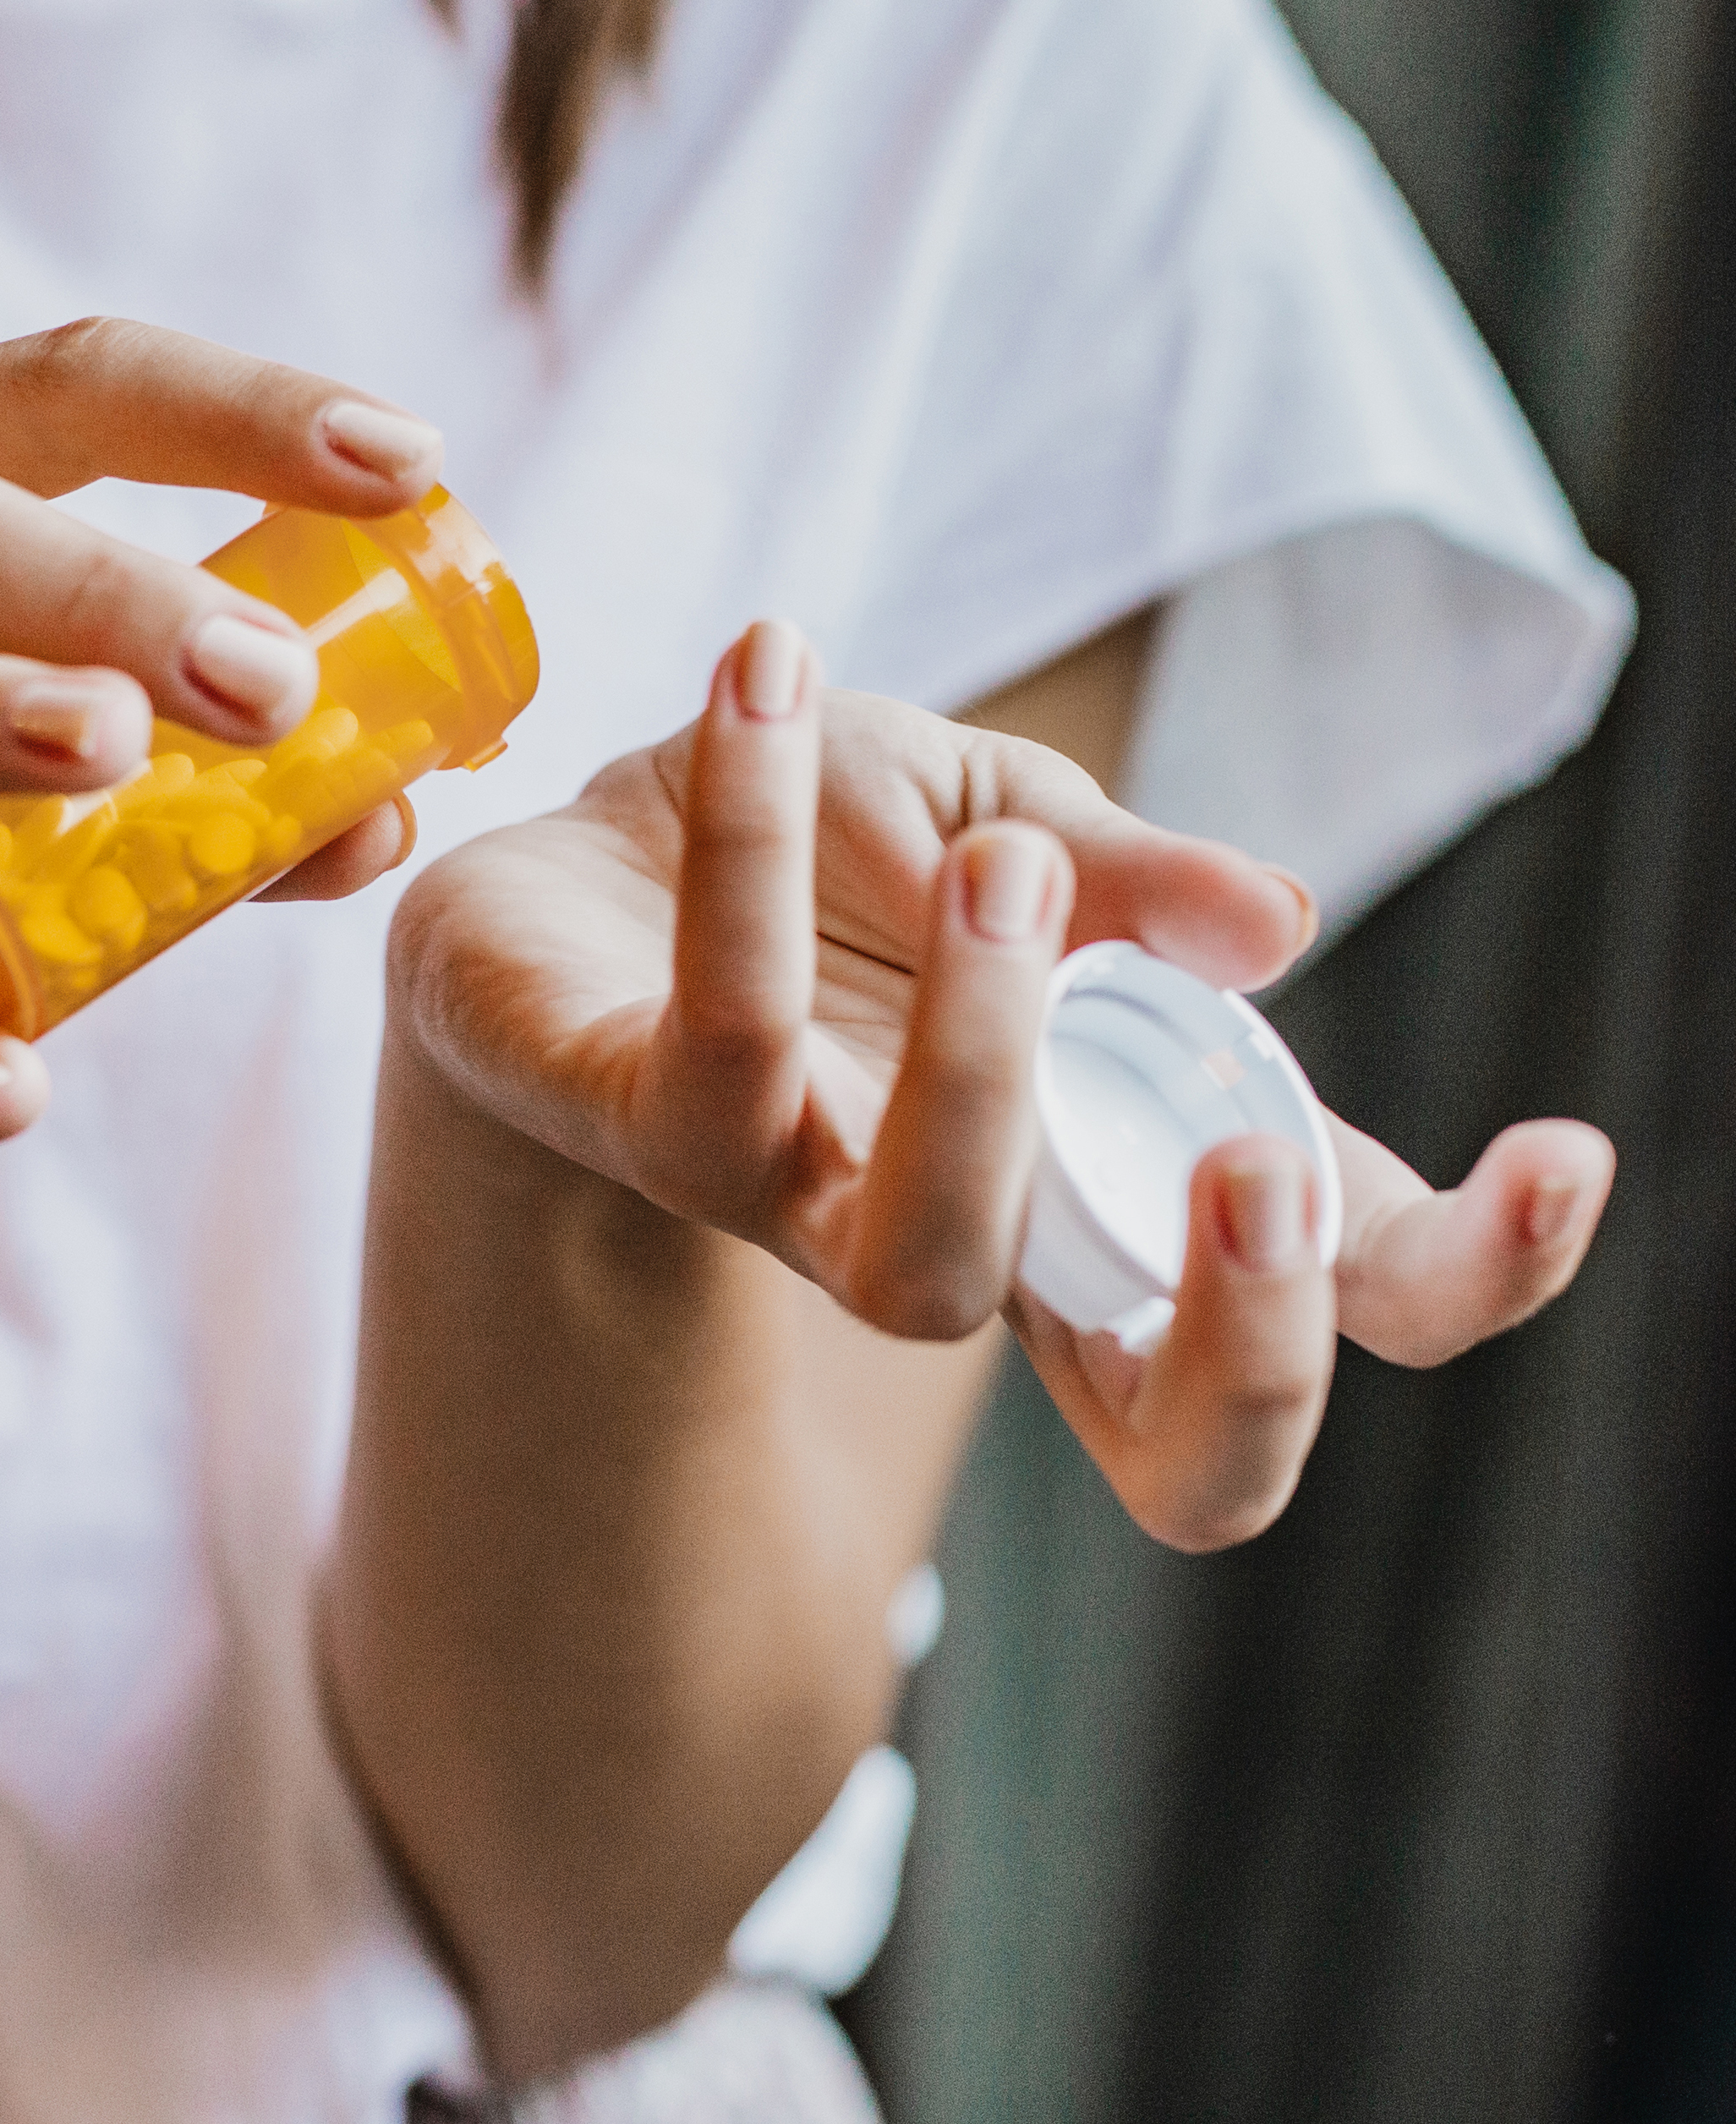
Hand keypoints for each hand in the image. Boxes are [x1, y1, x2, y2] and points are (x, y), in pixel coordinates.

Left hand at [388, 621, 1613, 1550]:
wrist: (563, 856)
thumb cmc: (814, 872)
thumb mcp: (998, 823)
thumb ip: (1127, 880)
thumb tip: (1270, 928)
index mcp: (1114, 1165)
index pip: (1329, 1294)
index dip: (1461, 1277)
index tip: (1562, 1153)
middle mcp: (982, 1236)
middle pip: (1175, 1447)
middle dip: (1252, 1329)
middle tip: (1253, 1149)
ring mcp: (807, 1216)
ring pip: (931, 1269)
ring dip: (989, 1054)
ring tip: (990, 866)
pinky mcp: (641, 1142)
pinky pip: (724, 1046)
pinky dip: (756, 840)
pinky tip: (767, 676)